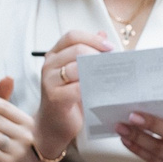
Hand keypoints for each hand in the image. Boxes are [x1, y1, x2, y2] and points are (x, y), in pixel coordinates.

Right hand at [34, 28, 114, 160]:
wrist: (53, 125)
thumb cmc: (68, 99)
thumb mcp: (78, 73)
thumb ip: (88, 54)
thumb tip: (103, 35)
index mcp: (55, 55)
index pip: (72, 36)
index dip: (93, 38)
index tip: (110, 47)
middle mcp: (49, 65)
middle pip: (76, 49)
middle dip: (98, 54)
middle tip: (113, 64)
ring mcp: (50, 81)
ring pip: (77, 67)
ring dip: (97, 72)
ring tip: (110, 77)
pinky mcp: (55, 97)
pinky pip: (78, 88)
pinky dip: (92, 88)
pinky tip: (102, 92)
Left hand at [117, 109, 162, 161]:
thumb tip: (153, 106)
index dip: (159, 117)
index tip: (139, 111)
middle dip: (147, 126)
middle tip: (129, 118)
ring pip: (158, 150)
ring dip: (137, 138)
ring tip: (121, 128)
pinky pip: (153, 161)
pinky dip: (138, 150)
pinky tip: (128, 141)